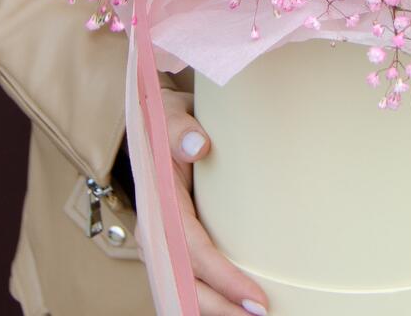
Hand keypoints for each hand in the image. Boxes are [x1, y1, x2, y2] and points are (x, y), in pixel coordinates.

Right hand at [161, 88, 270, 315]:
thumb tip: (196, 146)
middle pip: (184, 281)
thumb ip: (179, 128)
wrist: (155, 119)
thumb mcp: (171, 113)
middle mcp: (156, 227)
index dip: (221, 277)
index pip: (190, 249)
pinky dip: (207, 299)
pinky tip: (233, 309)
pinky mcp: (174, 242)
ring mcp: (164, 239)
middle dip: (219, 307)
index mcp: (158, 200)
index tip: (255, 297)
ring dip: (213, 308)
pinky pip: (186, 279)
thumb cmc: (169, 119)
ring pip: (183, 288)